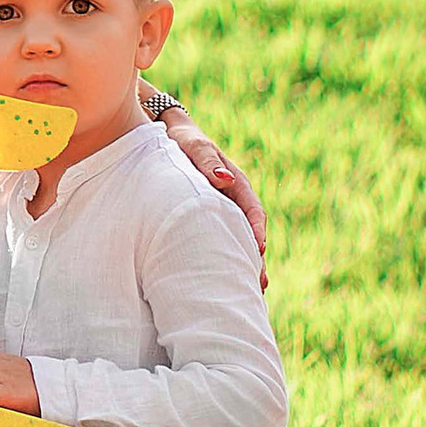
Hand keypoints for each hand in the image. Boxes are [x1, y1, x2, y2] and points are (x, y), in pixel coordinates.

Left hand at [159, 110, 267, 279]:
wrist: (166, 135)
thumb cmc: (182, 140)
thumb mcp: (195, 147)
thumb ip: (208, 161)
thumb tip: (225, 178)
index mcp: (237, 184)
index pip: (253, 211)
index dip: (257, 231)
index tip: (259, 250)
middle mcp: (233, 200)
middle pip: (249, 233)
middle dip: (256, 258)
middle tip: (260, 284)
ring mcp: (221, 211)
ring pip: (236, 240)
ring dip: (243, 263)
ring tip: (249, 291)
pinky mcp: (206, 219)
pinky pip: (218, 239)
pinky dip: (224, 257)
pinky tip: (221, 278)